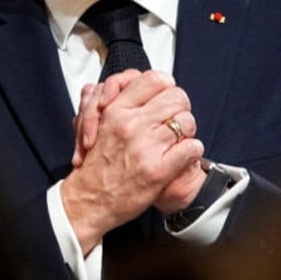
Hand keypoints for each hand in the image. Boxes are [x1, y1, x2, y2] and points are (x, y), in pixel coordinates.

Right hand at [61, 70, 203, 254]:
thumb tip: (138, 83)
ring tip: (178, 139)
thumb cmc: (96, 164)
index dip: (166, 86)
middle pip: (177, 97)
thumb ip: (120, 101)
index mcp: (117, 110)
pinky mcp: (158, 170)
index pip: (154, 79)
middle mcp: (131, 125)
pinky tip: (182, 155)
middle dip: (181, 106)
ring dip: (187, 130)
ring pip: (187, 121)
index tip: (166, 96)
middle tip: (176, 117)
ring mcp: (146, 147)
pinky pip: (191, 148)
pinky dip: (192, 151)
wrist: (89, 200)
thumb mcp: (101, 122)